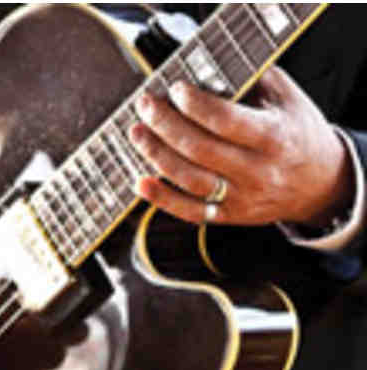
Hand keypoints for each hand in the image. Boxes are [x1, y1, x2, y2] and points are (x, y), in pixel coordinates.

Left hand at [128, 66, 353, 226]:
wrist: (318, 182)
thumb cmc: (296, 131)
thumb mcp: (286, 98)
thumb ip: (249, 81)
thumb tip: (200, 69)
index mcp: (274, 137)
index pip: (227, 121)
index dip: (196, 105)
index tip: (175, 88)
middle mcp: (258, 171)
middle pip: (201, 150)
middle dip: (166, 126)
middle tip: (146, 106)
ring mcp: (242, 198)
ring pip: (190, 181)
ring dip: (157, 156)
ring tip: (137, 133)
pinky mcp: (229, 216)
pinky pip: (190, 212)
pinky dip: (162, 199)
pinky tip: (141, 182)